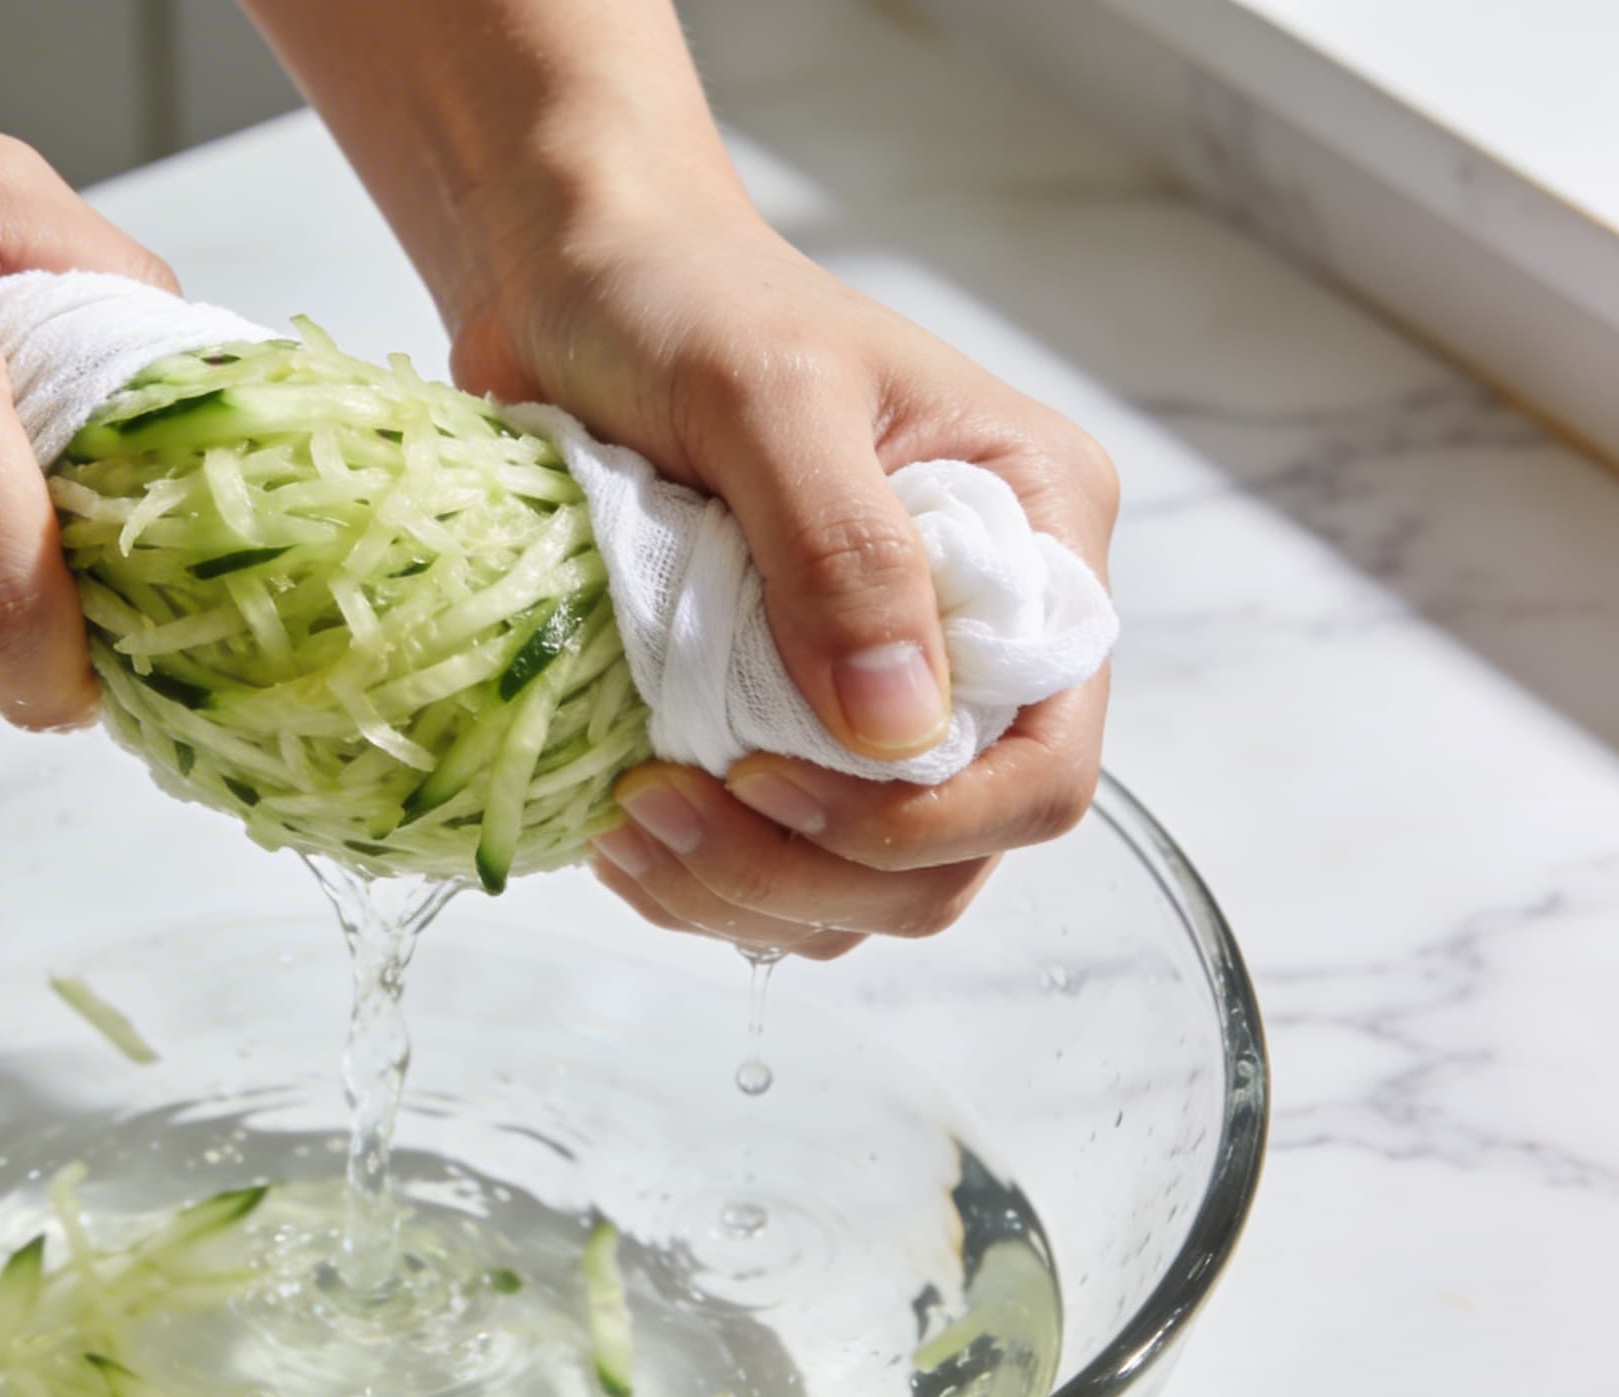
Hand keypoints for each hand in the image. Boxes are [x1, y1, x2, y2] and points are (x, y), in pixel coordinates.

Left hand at [450, 200, 1116, 957]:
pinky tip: (621, 835)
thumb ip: (841, 549)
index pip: (1044, 757)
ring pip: (860, 888)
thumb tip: (894, 727)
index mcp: (1031, 538)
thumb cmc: (682, 299)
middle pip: (951, 854)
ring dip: (743, 893)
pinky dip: (702, 882)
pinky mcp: (775, 719)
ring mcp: (872, 687)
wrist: (574, 281)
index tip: (764, 779)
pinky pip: (775, 865)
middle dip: (811, 872)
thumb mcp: (768, 395)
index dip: (921, 820)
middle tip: (660, 811)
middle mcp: (972, 635)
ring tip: (628, 826)